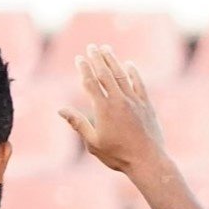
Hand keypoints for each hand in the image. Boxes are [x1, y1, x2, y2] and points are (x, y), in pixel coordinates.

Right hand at [59, 44, 166, 173]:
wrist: (147, 161)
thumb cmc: (117, 155)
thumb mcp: (93, 143)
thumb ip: (77, 123)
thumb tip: (61, 109)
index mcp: (103, 109)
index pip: (91, 83)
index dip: (84, 69)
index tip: (79, 58)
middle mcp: (119, 101)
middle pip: (106, 74)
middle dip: (97, 59)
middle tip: (91, 47)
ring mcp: (134, 102)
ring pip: (122, 76)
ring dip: (113, 61)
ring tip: (106, 49)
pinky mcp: (147, 106)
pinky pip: (139, 84)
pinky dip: (133, 73)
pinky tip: (129, 65)